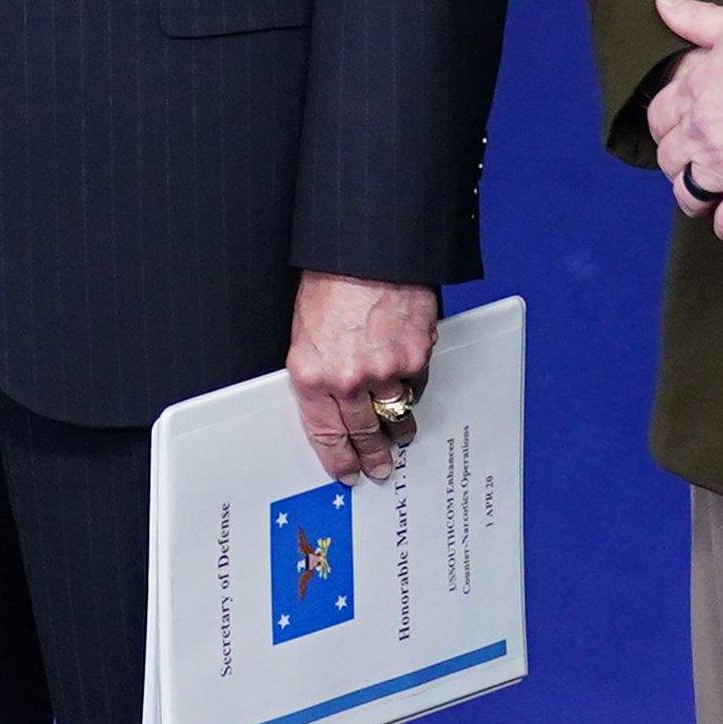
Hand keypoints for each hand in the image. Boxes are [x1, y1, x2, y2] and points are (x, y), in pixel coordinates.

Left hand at [288, 273, 441, 480]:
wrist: (365, 252)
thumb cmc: (330, 283)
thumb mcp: (305, 333)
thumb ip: (319, 371)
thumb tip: (331, 401)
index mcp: (313, 374)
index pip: (325, 431)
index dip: (338, 456)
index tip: (346, 471)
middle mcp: (348, 379)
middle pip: (362, 430)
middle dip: (371, 454)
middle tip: (378, 468)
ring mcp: (385, 370)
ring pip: (395, 414)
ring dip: (398, 428)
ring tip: (399, 437)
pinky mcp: (416, 356)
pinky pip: (416, 383)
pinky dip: (413, 386)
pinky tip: (409, 386)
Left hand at [648, 0, 722, 241]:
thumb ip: (695, 17)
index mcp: (693, 92)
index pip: (658, 119)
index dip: (664, 129)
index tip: (675, 133)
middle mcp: (699, 132)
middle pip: (669, 160)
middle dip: (677, 165)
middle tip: (692, 168)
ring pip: (689, 194)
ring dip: (695, 198)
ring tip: (708, 201)